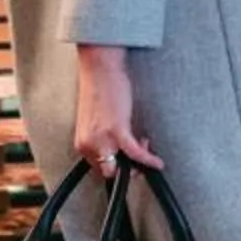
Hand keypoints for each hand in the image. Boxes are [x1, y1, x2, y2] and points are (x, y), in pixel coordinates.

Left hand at [72, 44, 163, 179]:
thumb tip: (117, 149)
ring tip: (147, 146)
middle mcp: (89, 144)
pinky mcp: (117, 131)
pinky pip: (136, 153)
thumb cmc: (99, 88)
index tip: (127, 157)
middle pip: (110, 171)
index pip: (100, 167)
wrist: (100, 69)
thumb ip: (102, 138)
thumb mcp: (95, 121)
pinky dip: (148, 160)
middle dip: (128, 166)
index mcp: (82, 143)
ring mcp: (102, 139)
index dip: (117, 164)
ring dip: (138, 162)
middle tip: (139, 152)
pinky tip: (158, 162)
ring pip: (123, 167)